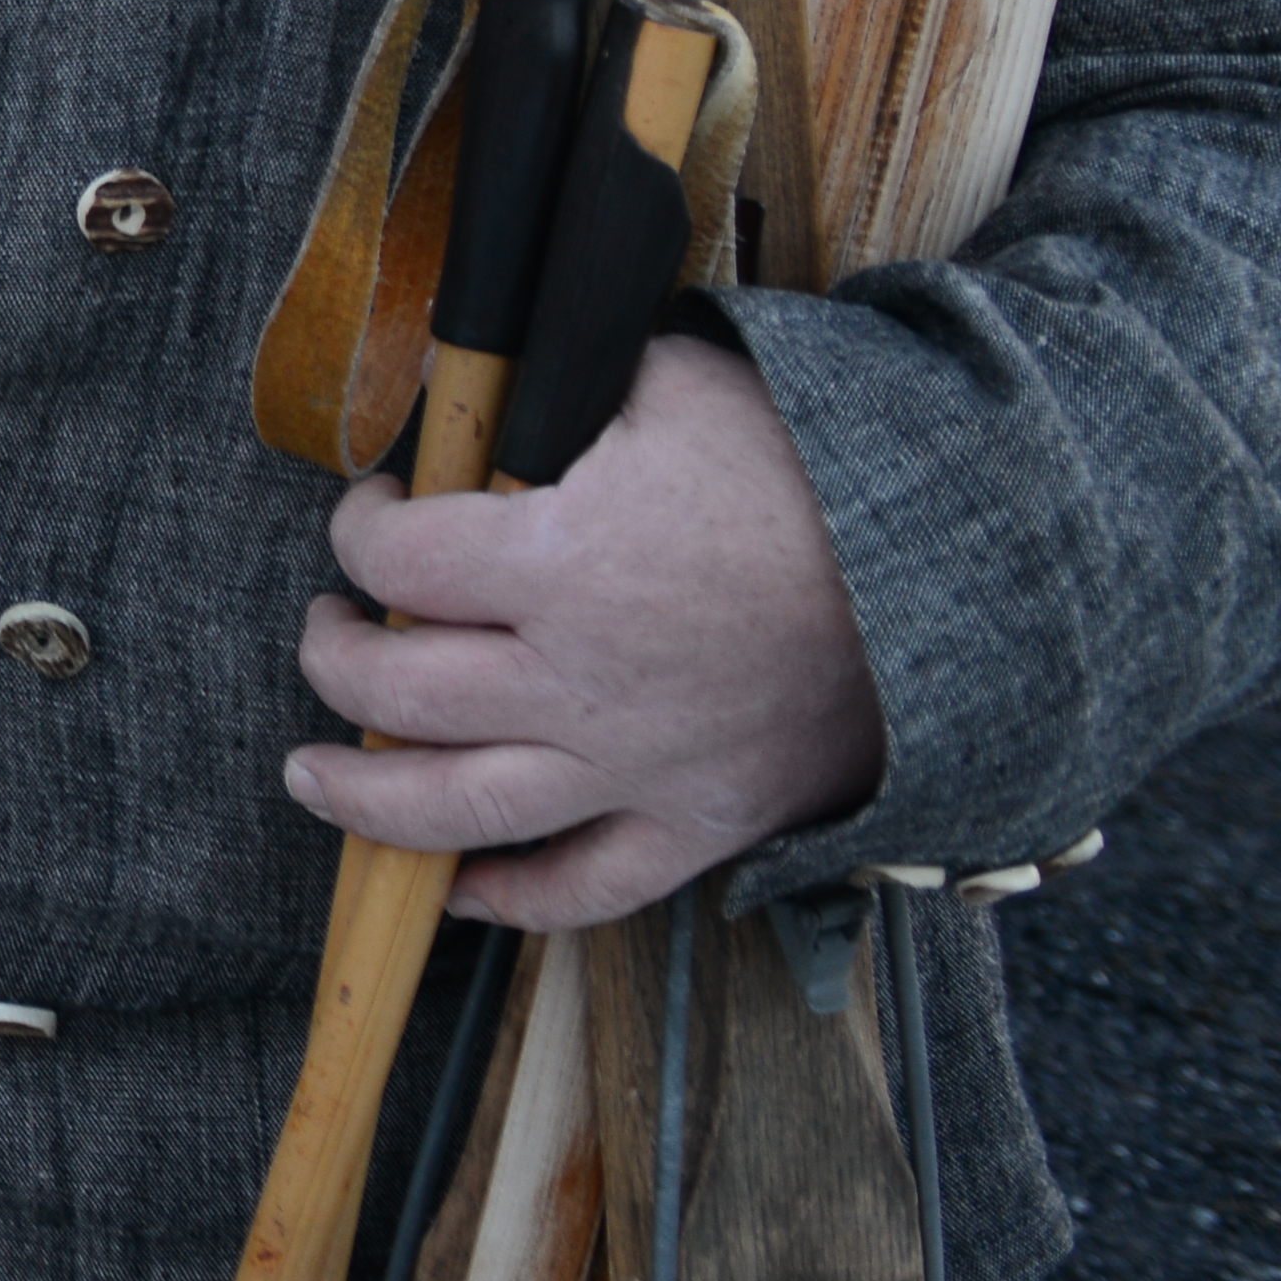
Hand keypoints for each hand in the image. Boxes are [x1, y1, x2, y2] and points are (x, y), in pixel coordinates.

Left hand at [289, 331, 890, 926]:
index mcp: (561, 561)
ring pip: (456, 808)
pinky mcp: (697, 823)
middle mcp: (579, 678)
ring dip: (363, 795)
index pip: (398, 556)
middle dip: (335, 654)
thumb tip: (474, 381)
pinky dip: (511, 899)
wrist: (968, 579)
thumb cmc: (822, 469)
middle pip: (395, 687)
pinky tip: (458, 885)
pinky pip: (584, 890)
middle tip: (328, 627)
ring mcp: (635, 763)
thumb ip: (560, 390)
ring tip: (312, 772)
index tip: (375, 513)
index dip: (362, 527)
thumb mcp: (676, 384)